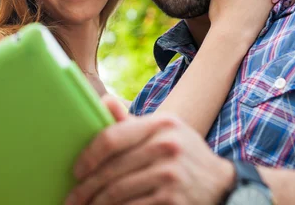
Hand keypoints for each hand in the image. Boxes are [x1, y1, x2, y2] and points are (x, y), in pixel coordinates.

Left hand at [66, 97, 234, 204]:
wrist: (221, 185)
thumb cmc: (182, 154)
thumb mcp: (163, 132)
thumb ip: (131, 122)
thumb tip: (103, 100)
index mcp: (160, 124)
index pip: (112, 137)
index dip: (89, 156)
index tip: (76, 171)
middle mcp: (167, 147)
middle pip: (112, 170)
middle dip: (87, 188)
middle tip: (72, 199)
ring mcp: (171, 175)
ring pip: (119, 192)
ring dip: (97, 204)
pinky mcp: (173, 200)